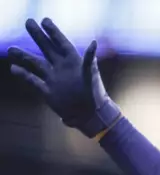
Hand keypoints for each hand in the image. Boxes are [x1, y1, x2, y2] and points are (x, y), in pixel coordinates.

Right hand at [7, 18, 120, 137]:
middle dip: (38, 36)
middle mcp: (62, 68)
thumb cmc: (94, 94)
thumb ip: (90, 58)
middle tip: (28, 22)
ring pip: (36, 63)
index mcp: (74, 62)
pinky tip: (13, 68)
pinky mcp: (48, 91)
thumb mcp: (92, 74)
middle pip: (47, 48)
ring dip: (23, 56)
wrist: (90, 115)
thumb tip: (94, 42)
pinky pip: (33, 81)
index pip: (61, 43)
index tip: (44, 20)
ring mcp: (54, 79)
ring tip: (11, 49)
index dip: (53, 32)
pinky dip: (24, 75)